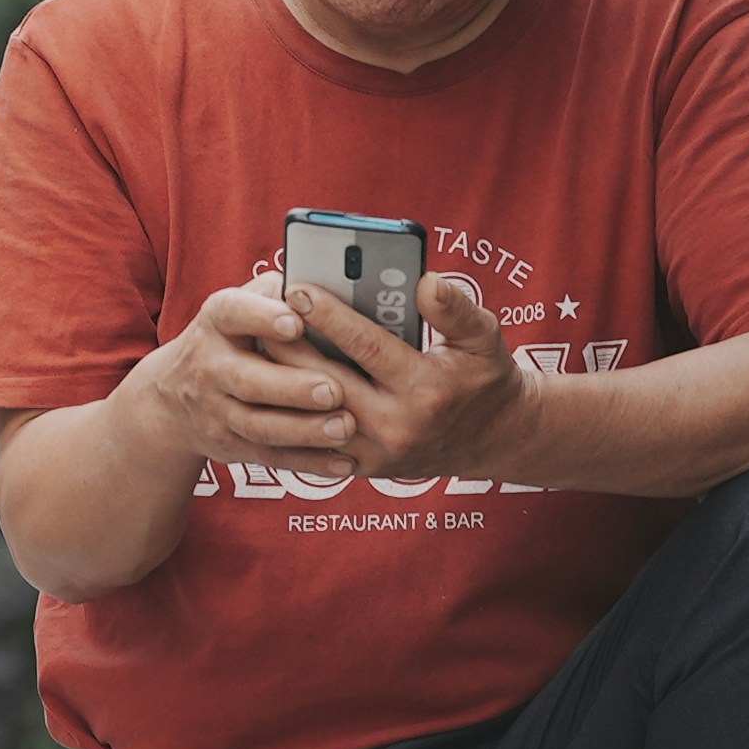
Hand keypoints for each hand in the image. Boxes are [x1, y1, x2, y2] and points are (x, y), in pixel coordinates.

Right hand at [110, 282, 365, 479]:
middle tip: (334, 389)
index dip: (262, 318)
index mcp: (217, 320)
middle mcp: (209, 365)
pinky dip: (308, 462)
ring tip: (346, 426)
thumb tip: (330, 274)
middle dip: (291, 387)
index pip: (233, 313)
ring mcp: (216, 410)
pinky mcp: (230, 445)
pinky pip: (271, 456)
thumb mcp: (243, 305)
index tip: (296, 322)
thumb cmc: (234, 337)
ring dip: (304, 429)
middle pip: (248, 380)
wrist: (174, 396)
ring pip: (260, 424)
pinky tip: (344, 463)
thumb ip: (278, 291)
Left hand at [280, 273, 535, 480]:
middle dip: (288, 345)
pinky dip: (285, 412)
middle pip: (323, 381)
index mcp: (426, 389)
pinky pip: (311, 442)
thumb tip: (425, 280)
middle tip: (259, 312)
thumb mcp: (484, 337)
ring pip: (308, 416)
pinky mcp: (361, 467)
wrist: (492, 440)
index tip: (298, 287)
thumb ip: (455, 308)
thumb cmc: (484, 378)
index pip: (365, 346)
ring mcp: (374, 453)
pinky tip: (267, 381)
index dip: (328, 315)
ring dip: (278, 380)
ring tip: (255, 344)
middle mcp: (396, 426)